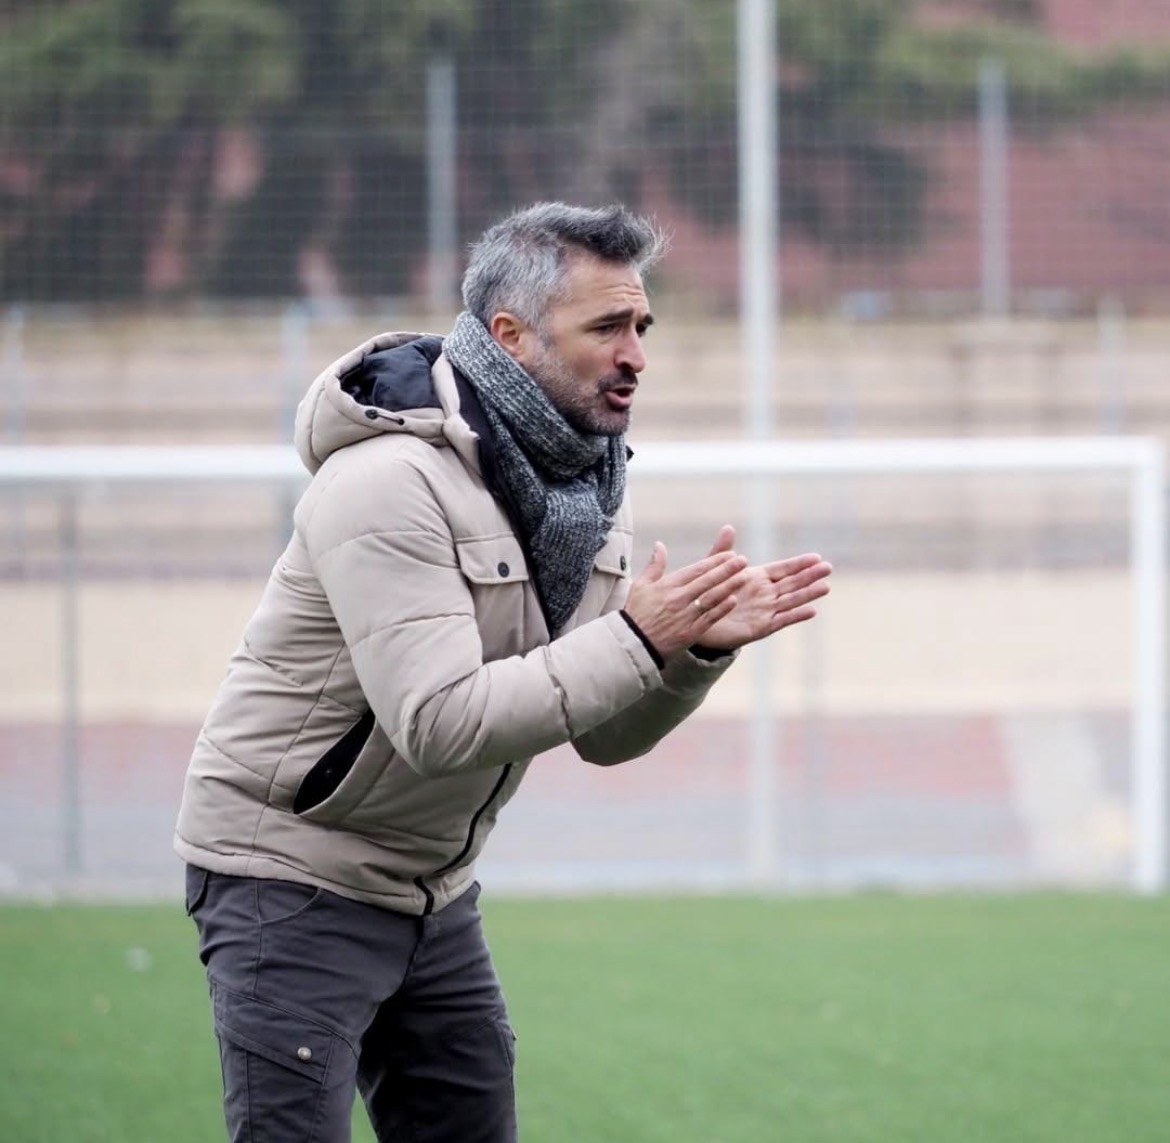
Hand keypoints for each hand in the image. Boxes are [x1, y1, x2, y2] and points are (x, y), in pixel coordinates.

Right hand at [623, 534, 749, 659]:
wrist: (634, 644)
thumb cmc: (636, 613)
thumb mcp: (640, 585)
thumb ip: (654, 565)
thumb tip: (659, 545)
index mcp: (668, 586)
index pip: (696, 570)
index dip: (715, 561)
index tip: (730, 554)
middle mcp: (679, 599)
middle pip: (707, 581)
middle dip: (727, 569)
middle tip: (743, 560)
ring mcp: (685, 616)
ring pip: (712, 598)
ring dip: (729, 586)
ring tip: (744, 577)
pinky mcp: (690, 632)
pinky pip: (709, 618)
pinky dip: (722, 609)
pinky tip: (734, 600)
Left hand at [693, 527, 831, 651]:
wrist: (697, 621)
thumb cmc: (706, 594)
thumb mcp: (713, 570)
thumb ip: (722, 552)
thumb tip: (728, 527)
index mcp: (756, 578)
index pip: (782, 569)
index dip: (799, 563)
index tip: (817, 557)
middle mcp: (765, 594)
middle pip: (792, 583)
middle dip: (810, 576)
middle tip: (829, 567)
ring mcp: (764, 611)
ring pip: (791, 601)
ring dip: (808, 594)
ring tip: (826, 587)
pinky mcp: (760, 628)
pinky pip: (781, 621)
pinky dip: (795, 616)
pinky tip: (811, 610)